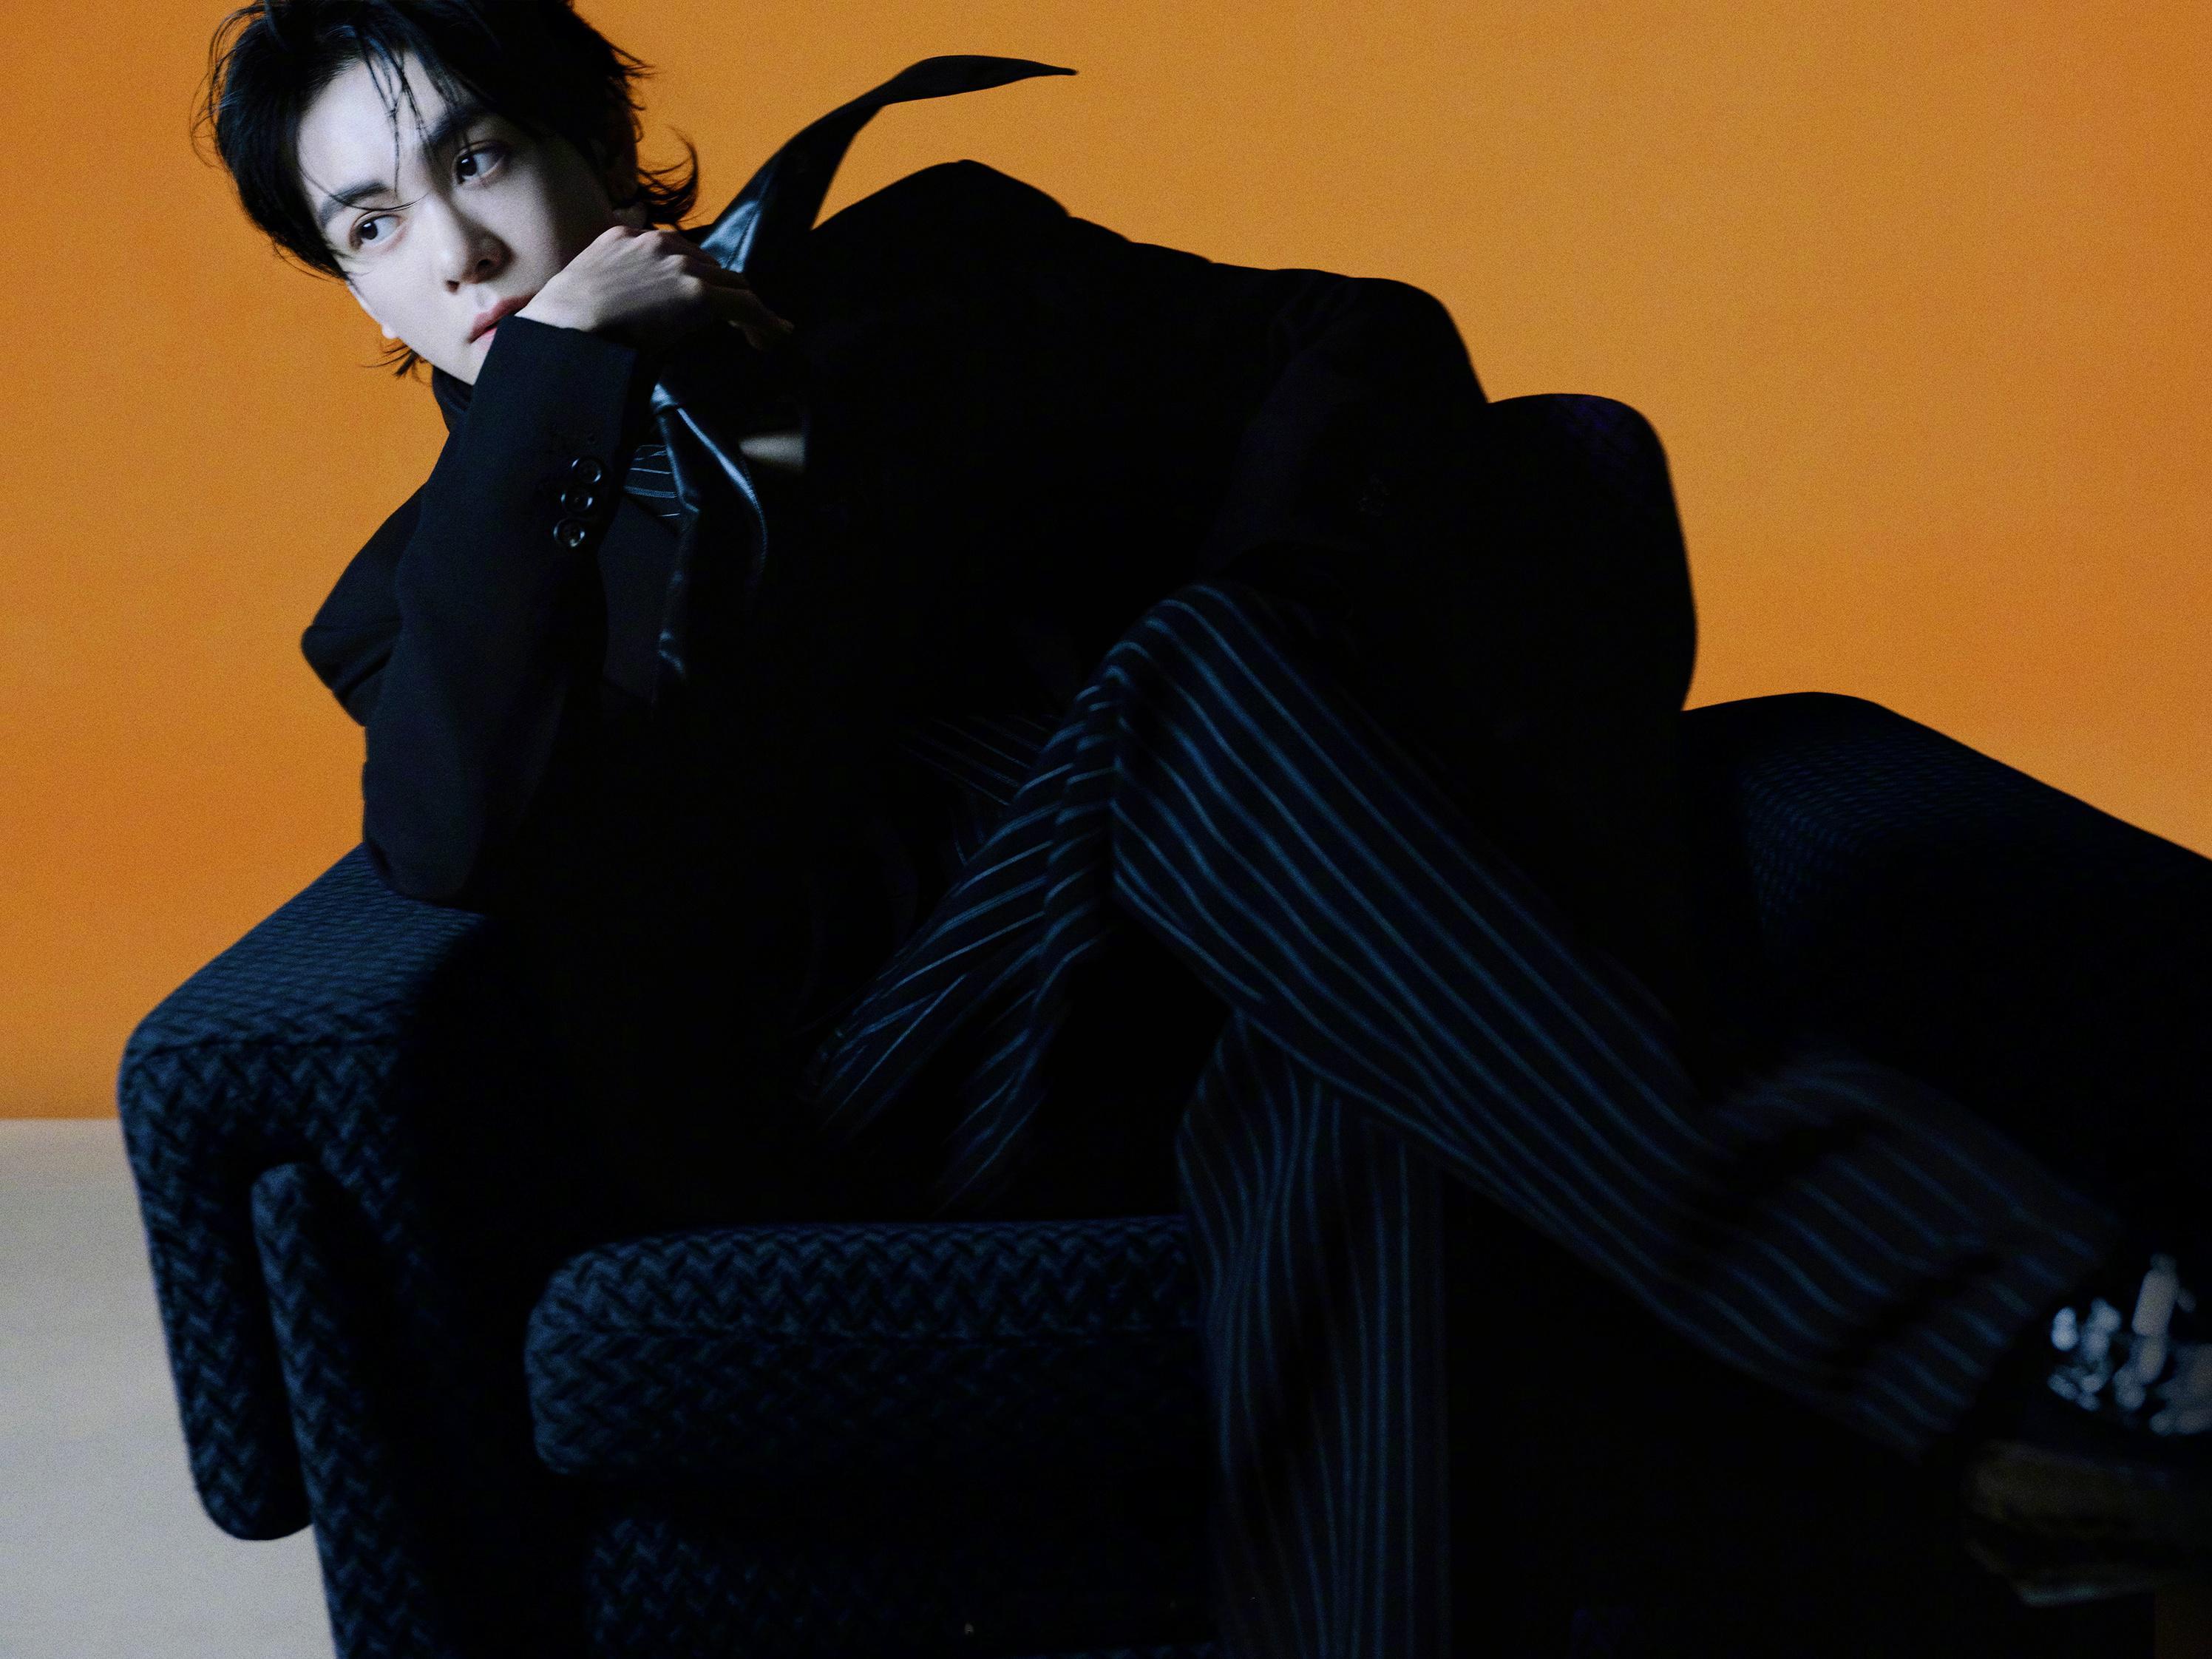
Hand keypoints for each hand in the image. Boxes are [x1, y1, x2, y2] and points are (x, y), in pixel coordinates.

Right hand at [516, 226, 794, 353]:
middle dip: (725, 293)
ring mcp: (679, 266)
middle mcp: (657, 243)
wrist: (562, 329)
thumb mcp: (585, 287)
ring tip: (762, 334)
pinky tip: (774, 337)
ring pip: (732, 283)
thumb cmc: (563, 323)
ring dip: (747, 309)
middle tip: (738, 320)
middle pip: (709, 266)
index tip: (706, 296)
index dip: (697, 277)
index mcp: (626, 237)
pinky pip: (744, 304)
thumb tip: (625, 311)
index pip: (676, 253)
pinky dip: (764, 321)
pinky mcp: (698, 292)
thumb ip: (609, 283)